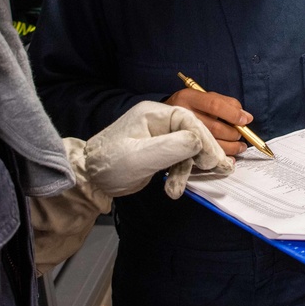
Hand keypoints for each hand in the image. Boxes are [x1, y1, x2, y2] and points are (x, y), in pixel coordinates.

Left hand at [79, 100, 234, 198]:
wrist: (88, 180)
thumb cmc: (109, 164)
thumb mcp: (140, 156)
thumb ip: (172, 147)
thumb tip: (200, 142)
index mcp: (153, 114)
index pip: (188, 120)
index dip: (204, 139)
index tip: (213, 159)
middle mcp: (158, 122)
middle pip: (192, 133)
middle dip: (203, 154)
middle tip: (216, 170)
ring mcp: (159, 137)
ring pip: (187, 150)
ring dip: (186, 171)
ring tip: (176, 190)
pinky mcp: (159, 153)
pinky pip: (179, 160)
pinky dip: (180, 174)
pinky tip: (175, 189)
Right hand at [165, 87, 252, 155]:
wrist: (162, 120)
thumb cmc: (188, 106)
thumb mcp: (203, 97)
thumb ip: (225, 102)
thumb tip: (245, 116)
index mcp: (188, 98)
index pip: (214, 105)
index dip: (233, 114)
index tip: (245, 120)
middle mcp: (183, 115)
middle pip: (215, 128)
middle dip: (234, 133)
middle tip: (240, 134)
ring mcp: (182, 134)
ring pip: (213, 144)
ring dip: (232, 147)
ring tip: (240, 146)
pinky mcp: (183, 149)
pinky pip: (207, 156)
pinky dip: (223, 158)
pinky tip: (230, 155)